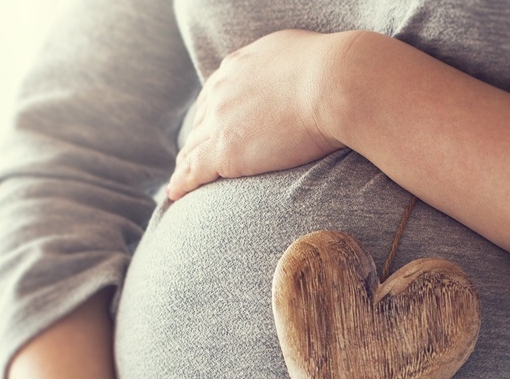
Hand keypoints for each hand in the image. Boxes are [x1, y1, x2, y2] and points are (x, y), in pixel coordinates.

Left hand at [167, 29, 348, 199]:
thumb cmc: (332, 69)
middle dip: (196, 142)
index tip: (209, 129)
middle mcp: (221, 92)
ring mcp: (220, 122)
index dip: (211, 117)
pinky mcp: (225, 151)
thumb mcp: (295, 53)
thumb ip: (277, 66)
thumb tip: (284, 75)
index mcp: (236, 68)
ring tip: (180, 181)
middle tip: (191, 159)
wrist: (334, 84)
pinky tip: (175, 192)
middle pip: (201, 124)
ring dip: (186, 164)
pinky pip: (194, 171)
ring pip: (193, 148)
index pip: (215, 97)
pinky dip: (182, 182)